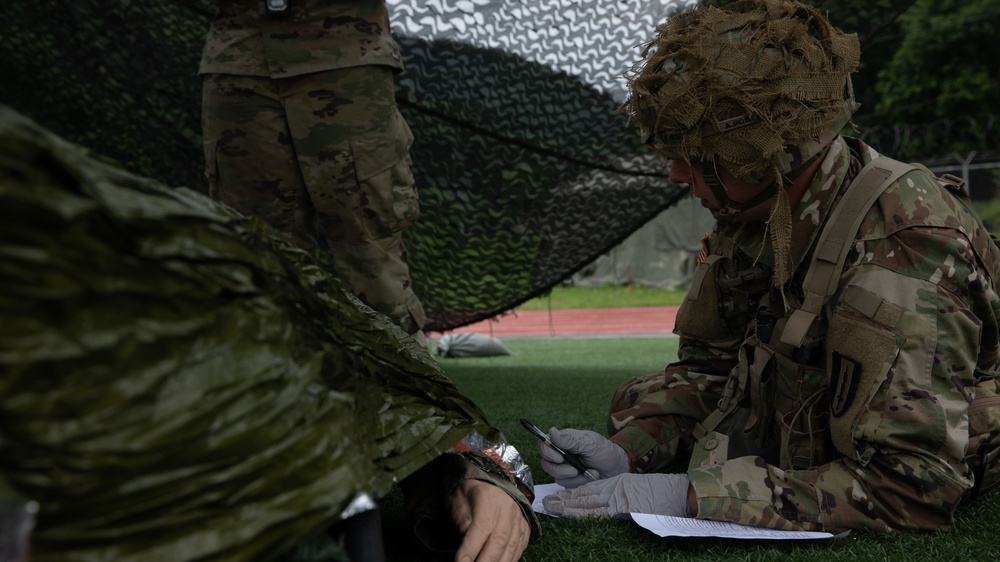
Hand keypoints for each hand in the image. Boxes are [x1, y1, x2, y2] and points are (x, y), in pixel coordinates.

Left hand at [448, 479, 530, 561]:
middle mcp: (507, 509)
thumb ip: (462, 521)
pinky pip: (518, 550)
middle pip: (498, 541)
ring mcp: (519, 520)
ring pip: (510, 548)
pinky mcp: (525, 530)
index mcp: (488, 498)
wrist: (492, 484)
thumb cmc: (470, 495)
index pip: (481, 527)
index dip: (470, 549)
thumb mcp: (458, 502)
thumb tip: (468, 545)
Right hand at [538, 428, 630, 487]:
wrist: (617, 468)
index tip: (560, 458)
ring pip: (556, 476)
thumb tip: (551, 431)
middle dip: (560, 469)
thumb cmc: (604, 451)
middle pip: (546, 463)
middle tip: (575, 470)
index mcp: (562, 441)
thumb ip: (570, 440)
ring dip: (574, 477)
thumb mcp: (589, 443)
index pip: (543, 445)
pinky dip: (578, 483)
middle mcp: (560, 455)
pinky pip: (566, 485)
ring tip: (591, 472)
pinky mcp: (569, 481)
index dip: (547, 452)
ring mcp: (564, 469)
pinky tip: (590, 477)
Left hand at [542, 473, 690, 517]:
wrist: (682, 493)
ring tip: (552, 508)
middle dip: (565, 500)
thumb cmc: (666, 494)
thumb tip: (610, 507)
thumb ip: (622, 497)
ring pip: (588, 503)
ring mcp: (620, 498)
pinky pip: (601, 511)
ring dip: (569, 507)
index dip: (573, 495)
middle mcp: (616, 489)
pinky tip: (572, 514)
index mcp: (619, 484)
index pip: (590, 490)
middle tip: (548, 503)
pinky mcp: (625, 506)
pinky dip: (584, 513)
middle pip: (585, 496)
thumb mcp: (639, 490)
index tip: (558, 498)